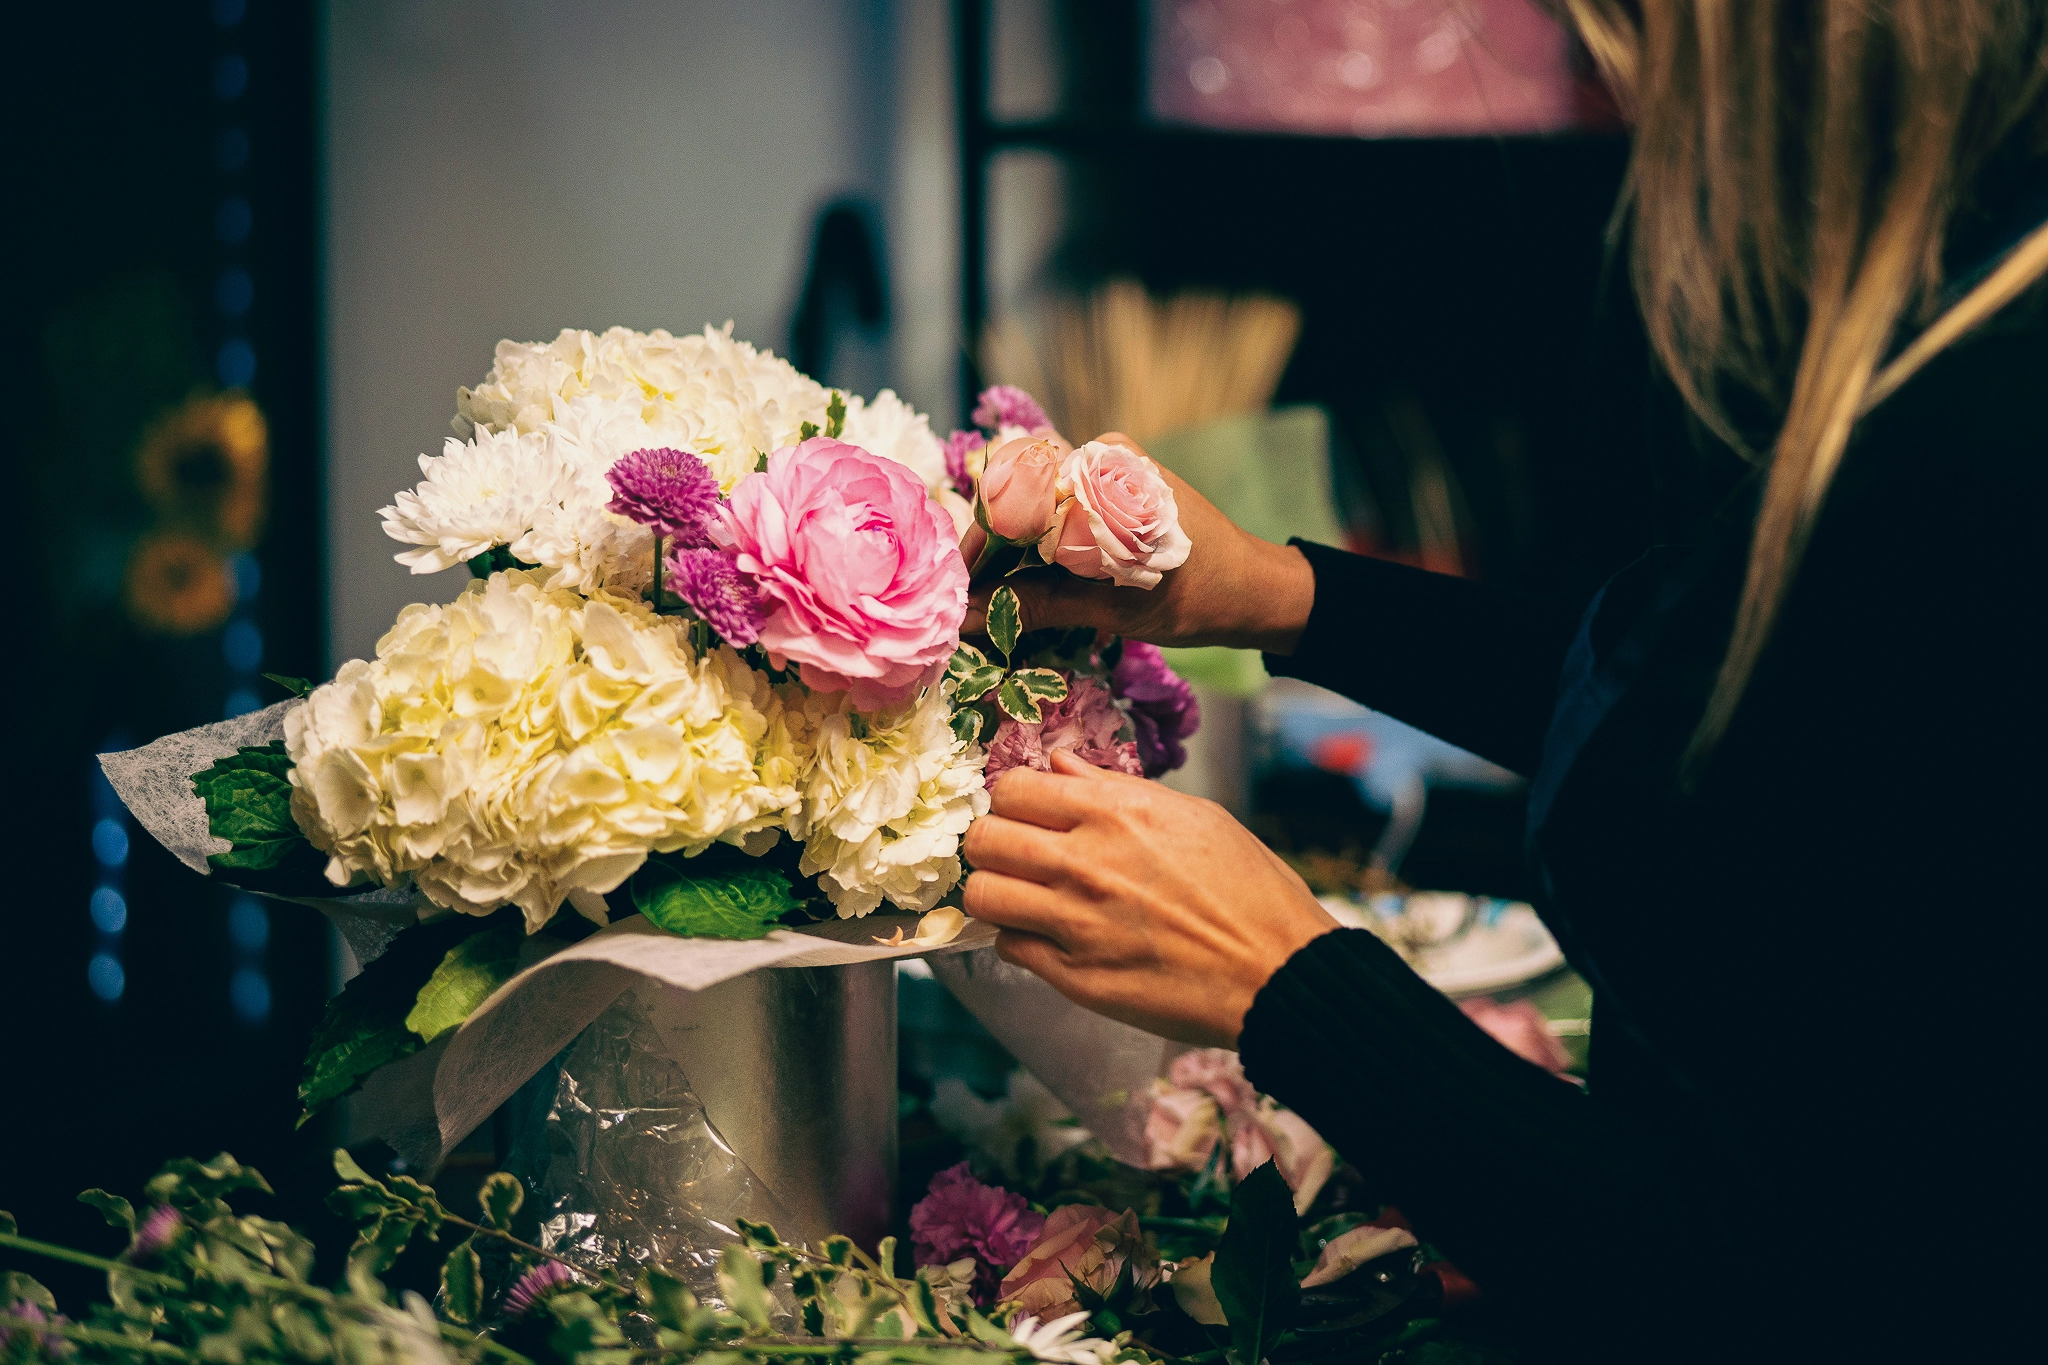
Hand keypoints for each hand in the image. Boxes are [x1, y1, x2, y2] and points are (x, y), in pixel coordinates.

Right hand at [961, 431, 1315, 655]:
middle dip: (988, 550)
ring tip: (990, 598)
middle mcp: (1101, 456)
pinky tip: (1024, 582)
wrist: (1255, 590)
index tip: (958, 590)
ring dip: (1008, 551)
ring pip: (1033, 504)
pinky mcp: (1110, 490)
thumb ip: (1037, 606)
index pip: (1014, 494)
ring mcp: (1106, 469)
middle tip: (969, 602)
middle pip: (1018, 494)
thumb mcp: (1115, 607)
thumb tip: (966, 618)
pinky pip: (1056, 510)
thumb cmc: (1197, 597)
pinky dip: (1034, 547)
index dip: (978, 545)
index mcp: (1104, 471)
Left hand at [962, 750, 1340, 1045]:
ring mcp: (1076, 924)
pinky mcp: (1076, 978)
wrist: (1276, 975)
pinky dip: (1021, 939)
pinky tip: (1051, 936)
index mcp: (1117, 814)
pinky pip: (1010, 947)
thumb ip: (1117, 788)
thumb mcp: (1195, 816)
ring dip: (996, 892)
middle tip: (1015, 854)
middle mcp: (1086, 864)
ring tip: (1023, 895)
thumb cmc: (1250, 891)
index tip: (1026, 812)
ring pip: (982, 896)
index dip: (1013, 799)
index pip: (1013, 789)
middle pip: (983, 839)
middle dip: (992, 843)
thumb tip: (1062, 764)